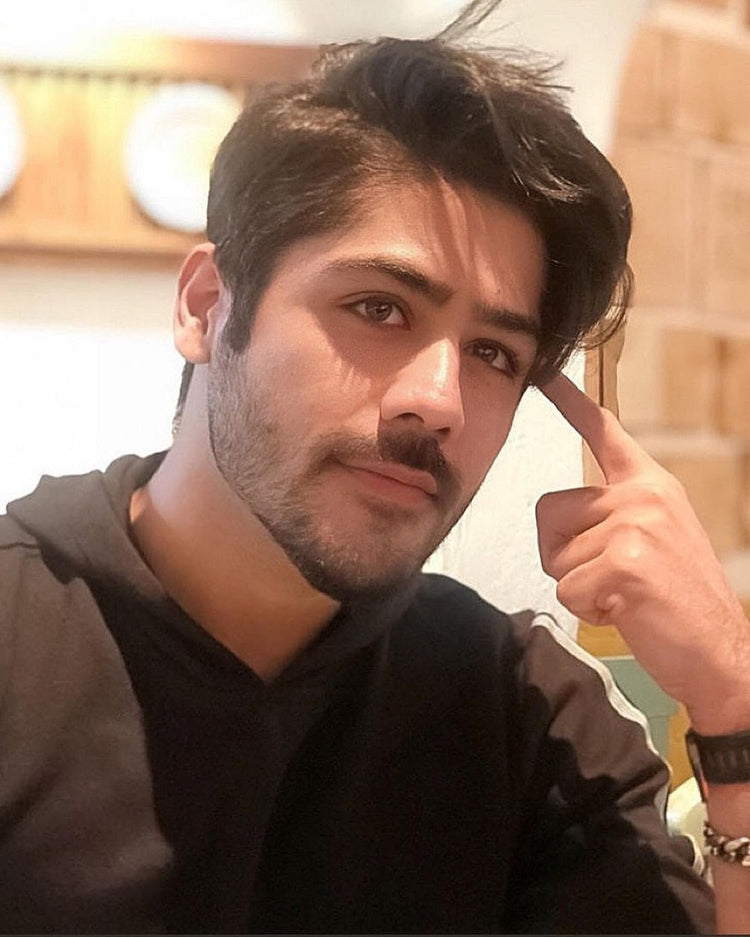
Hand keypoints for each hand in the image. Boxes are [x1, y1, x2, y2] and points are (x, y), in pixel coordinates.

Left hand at [537, 372, 749, 734]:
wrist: (721, 654)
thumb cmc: (678, 604)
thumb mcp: (653, 542)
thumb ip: (616, 518)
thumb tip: (563, 523)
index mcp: (651, 486)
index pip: (605, 434)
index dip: (571, 405)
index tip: (546, 376)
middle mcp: (643, 496)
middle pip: (549, 512)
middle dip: (562, 554)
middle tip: (610, 578)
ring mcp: (636, 526)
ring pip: (555, 556)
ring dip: (579, 586)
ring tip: (626, 595)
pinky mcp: (626, 562)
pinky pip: (566, 588)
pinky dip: (588, 609)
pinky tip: (628, 612)